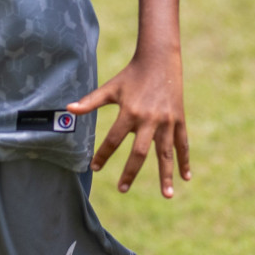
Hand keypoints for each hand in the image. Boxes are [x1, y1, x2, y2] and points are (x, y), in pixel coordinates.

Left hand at [68, 50, 189, 197]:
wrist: (159, 59)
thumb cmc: (132, 74)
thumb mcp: (111, 88)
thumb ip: (91, 101)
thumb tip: (68, 109)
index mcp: (130, 112)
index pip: (113, 139)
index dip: (102, 154)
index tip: (94, 168)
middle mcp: (149, 119)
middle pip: (140, 152)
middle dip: (130, 172)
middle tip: (121, 189)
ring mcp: (166, 121)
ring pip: (166, 153)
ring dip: (166, 175)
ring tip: (167, 196)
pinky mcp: (179, 119)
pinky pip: (182, 144)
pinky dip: (184, 161)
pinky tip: (186, 178)